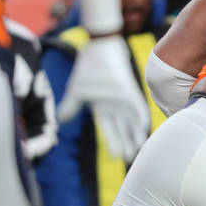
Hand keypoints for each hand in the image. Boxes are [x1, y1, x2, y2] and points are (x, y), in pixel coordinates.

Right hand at [57, 35, 149, 160]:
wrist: (99, 47)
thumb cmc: (89, 68)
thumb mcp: (77, 91)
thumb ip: (71, 107)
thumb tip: (60, 121)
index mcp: (103, 108)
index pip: (109, 130)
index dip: (113, 142)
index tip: (117, 157)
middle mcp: (116, 106)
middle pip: (122, 128)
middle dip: (126, 142)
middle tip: (131, 158)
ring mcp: (124, 98)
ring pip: (131, 120)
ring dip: (135, 134)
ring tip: (140, 148)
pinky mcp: (131, 89)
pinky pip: (137, 106)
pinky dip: (140, 116)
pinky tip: (144, 127)